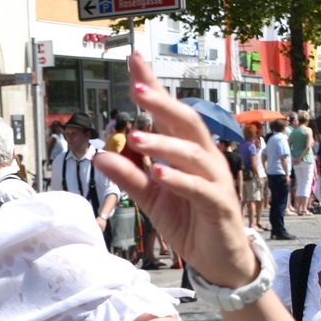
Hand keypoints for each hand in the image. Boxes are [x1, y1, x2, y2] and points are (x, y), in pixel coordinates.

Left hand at [96, 53, 257, 289]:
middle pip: (188, 122)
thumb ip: (129, 175)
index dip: (154, 86)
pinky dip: (179, 180)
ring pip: (193, 153)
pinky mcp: (220, 206)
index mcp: (187, 152)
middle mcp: (205, 159)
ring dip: (164, 143)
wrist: (219, 261)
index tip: (134, 59)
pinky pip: (200, 189)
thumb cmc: (189, 222)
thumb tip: (100, 154)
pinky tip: (159, 173)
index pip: (169, 113)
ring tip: (135, 137)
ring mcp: (215, 181)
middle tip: (136, 88)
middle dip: (163, 103)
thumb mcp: (151, 198)